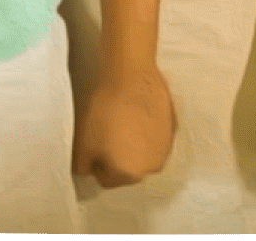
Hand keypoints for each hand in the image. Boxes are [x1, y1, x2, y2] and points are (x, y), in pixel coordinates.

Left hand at [74, 63, 175, 188]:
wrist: (131, 75)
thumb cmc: (105, 111)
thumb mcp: (82, 143)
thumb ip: (82, 166)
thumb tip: (86, 170)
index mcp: (129, 175)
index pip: (106, 179)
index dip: (96, 163)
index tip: (92, 144)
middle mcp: (151, 168)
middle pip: (128, 169)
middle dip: (116, 157)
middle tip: (106, 133)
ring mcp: (165, 148)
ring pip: (144, 153)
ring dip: (133, 144)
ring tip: (122, 121)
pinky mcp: (173, 128)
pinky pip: (155, 137)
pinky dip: (146, 130)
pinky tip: (136, 113)